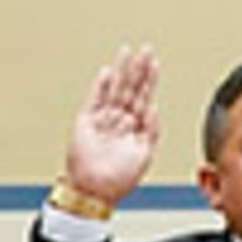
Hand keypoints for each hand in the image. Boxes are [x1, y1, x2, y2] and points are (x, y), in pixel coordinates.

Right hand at [63, 44, 160, 205]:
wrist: (96, 192)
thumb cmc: (119, 179)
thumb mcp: (145, 154)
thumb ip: (152, 131)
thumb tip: (155, 108)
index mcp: (134, 126)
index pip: (143, 96)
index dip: (149, 79)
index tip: (154, 62)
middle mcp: (119, 119)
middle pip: (130, 87)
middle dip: (138, 68)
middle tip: (145, 49)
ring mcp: (103, 118)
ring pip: (114, 89)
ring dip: (120, 70)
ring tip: (126, 52)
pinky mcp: (86, 122)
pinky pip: (94, 100)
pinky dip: (100, 87)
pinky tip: (107, 73)